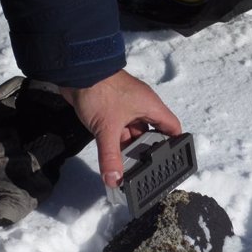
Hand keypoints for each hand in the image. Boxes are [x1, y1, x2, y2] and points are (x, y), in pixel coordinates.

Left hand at [59, 70, 181, 187]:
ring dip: (130, 148)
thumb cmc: (100, 92)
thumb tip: (114, 180)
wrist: (77, 71)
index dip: (174, 144)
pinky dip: (117, 141)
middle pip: (152, 134)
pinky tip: (113, 155)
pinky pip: (120, 130)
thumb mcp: (107, 129)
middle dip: (147, 152)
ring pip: (134, 133)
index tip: (171, 161)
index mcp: (151, 107)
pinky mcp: (112, 110)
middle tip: (143, 170)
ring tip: (127, 167)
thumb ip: (111, 156)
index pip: (172, 128)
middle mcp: (142, 107)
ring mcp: (127, 108)